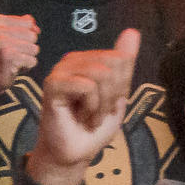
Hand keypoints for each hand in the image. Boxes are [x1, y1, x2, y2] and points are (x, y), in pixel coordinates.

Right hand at [0, 12, 39, 117]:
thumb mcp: (0, 37)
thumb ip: (17, 25)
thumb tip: (33, 23)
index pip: (28, 22)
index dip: (24, 35)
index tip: (8, 44)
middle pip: (33, 36)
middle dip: (26, 48)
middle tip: (9, 55)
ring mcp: (2, 43)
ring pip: (34, 49)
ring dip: (25, 58)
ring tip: (10, 62)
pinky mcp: (8, 57)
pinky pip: (32, 61)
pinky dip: (25, 68)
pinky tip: (12, 69)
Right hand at [25, 28, 142, 184]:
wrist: (74, 153)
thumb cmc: (93, 125)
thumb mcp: (118, 93)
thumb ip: (125, 64)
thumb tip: (132, 31)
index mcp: (87, 60)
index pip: (121, 58)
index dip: (121, 85)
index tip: (108, 103)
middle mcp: (72, 60)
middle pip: (113, 63)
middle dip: (113, 93)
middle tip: (99, 111)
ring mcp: (60, 71)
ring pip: (101, 73)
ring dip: (102, 103)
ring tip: (91, 116)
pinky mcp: (52, 85)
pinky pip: (86, 86)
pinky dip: (91, 106)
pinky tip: (81, 117)